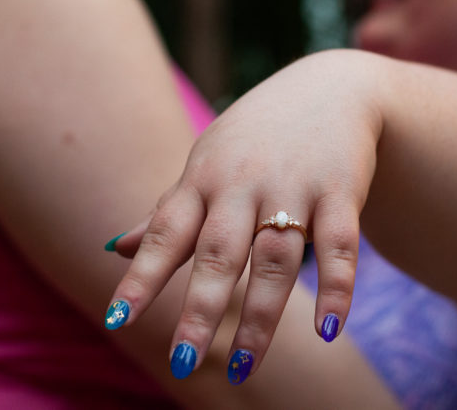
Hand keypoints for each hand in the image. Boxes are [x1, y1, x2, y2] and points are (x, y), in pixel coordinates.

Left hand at [107, 50, 382, 380]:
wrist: (331, 87)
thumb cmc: (255, 138)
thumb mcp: (206, 163)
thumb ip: (168, 210)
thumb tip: (115, 248)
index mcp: (203, 179)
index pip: (167, 234)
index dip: (141, 278)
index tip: (116, 322)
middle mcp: (244, 185)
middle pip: (220, 252)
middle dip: (201, 307)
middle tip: (180, 361)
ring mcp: (295, 188)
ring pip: (276, 258)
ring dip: (262, 316)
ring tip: (241, 368)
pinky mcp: (341, 193)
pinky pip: (340, 247)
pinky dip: (337, 289)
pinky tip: (327, 332)